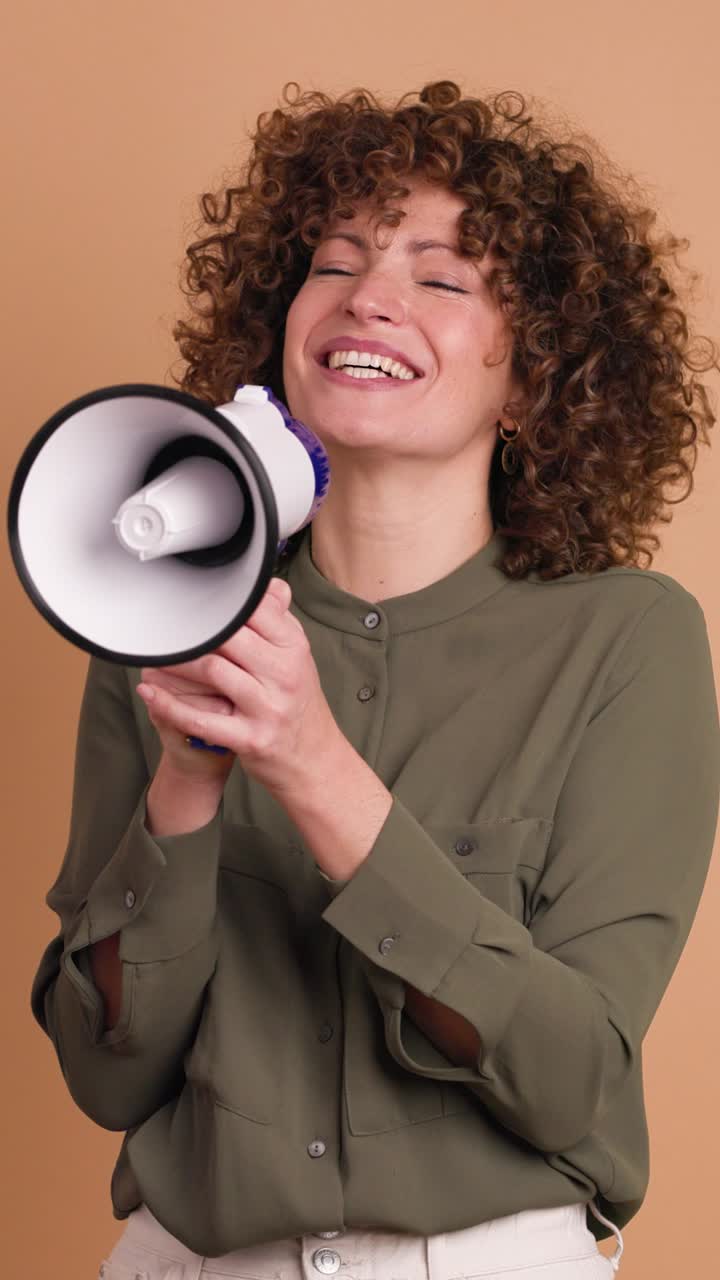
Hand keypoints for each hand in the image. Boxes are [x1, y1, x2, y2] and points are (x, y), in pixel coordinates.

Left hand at [136, 576, 338, 797]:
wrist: (314, 758)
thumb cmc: (298, 703)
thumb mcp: (297, 657)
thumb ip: (278, 621)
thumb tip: (267, 584)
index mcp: (293, 647)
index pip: (254, 609)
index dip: (220, 602)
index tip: (193, 601)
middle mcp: (284, 673)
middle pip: (228, 635)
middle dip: (192, 630)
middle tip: (164, 625)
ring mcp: (269, 707)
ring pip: (211, 669)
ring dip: (176, 663)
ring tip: (154, 655)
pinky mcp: (251, 738)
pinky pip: (201, 718)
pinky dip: (169, 704)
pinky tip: (149, 691)